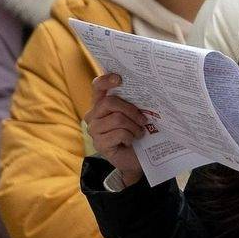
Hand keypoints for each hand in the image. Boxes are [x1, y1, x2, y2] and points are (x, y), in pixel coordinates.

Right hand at [87, 72, 154, 186]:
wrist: (136, 159)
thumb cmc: (135, 133)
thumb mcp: (134, 115)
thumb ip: (131, 102)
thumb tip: (145, 88)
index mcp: (100, 104)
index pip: (97, 87)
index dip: (106, 80)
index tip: (119, 78)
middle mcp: (93, 115)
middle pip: (110, 102)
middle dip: (131, 110)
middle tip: (143, 119)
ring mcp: (94, 130)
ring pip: (117, 119)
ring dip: (133, 126)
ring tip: (139, 133)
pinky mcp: (99, 144)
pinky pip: (118, 134)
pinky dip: (130, 136)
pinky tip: (132, 141)